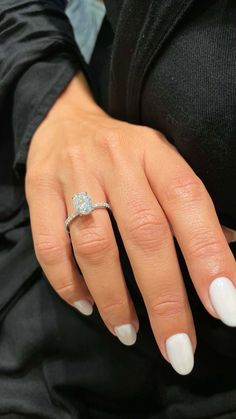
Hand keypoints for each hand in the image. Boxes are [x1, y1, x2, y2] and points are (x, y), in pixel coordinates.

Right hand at [25, 72, 235, 374]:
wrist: (65, 122)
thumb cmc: (125, 151)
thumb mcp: (163, 161)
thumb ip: (189, 207)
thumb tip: (225, 254)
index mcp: (155, 154)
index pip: (189, 203)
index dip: (208, 256)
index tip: (226, 308)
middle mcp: (117, 164)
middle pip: (144, 235)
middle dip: (165, 299)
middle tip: (179, 349)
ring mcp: (74, 178)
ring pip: (95, 247)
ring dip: (114, 299)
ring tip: (129, 333)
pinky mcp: (40, 192)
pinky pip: (50, 246)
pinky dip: (67, 284)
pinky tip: (85, 305)